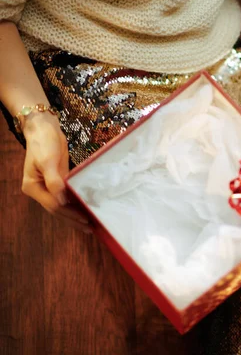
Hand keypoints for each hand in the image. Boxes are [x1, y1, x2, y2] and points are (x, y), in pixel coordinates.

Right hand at [21, 113, 90, 232]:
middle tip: (90, 228)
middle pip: (57, 209)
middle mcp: (39, 190)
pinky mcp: (58, 180)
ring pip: (63, 204)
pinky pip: (67, 196)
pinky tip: (85, 208)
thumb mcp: (48, 161)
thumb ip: (54, 181)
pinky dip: (76, 203)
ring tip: (89, 224)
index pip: (53, 205)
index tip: (84, 219)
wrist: (45, 128)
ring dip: (75, 214)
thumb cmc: (44, 143)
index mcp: (33, 187)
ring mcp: (49, 186)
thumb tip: (61, 200)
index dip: (69, 214)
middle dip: (73, 219)